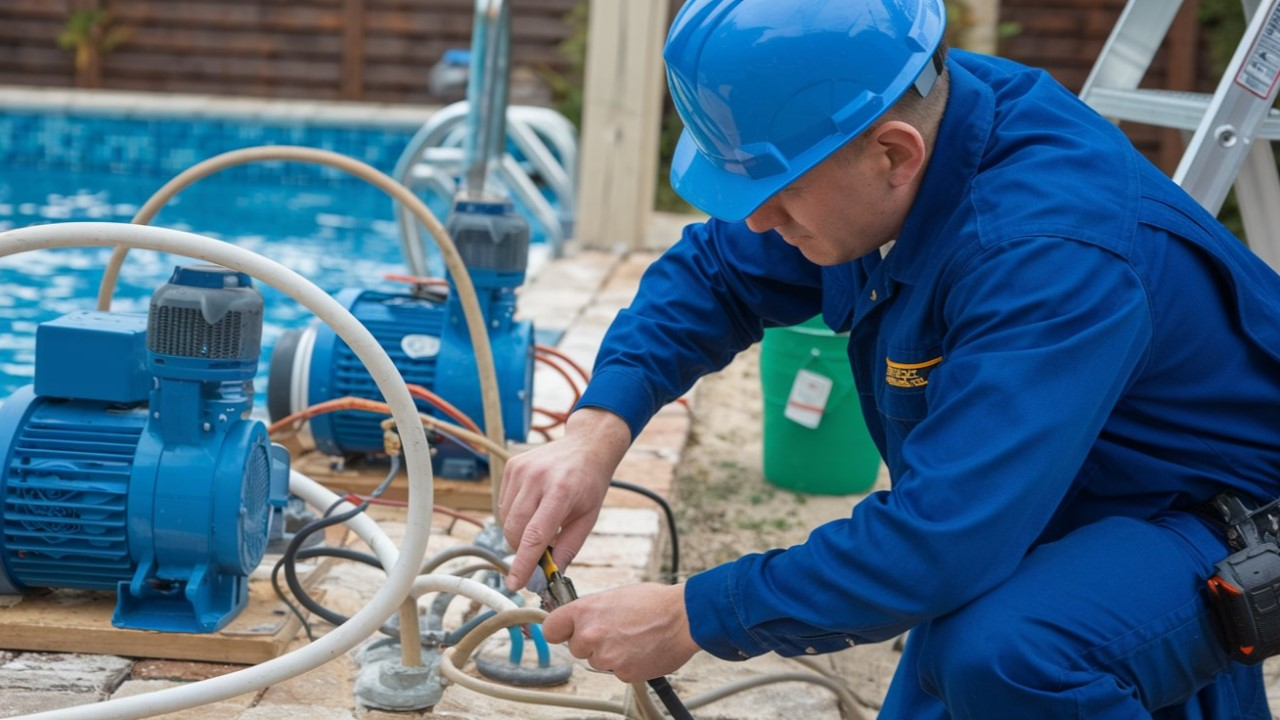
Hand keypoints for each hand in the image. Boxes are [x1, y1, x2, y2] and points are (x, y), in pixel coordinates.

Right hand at [499, 408, 631, 590]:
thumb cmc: (590, 484)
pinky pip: (503, 504)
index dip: (523, 563)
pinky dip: (514, 515)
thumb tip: (550, 575)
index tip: (515, 584)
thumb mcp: (588, 518)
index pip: (535, 535)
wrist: (587, 446)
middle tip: (538, 553)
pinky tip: (533, 507)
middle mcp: (538, 478)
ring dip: (519, 532)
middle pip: (515, 530)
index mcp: (561, 492)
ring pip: (506, 519)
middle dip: (522, 550)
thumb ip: (568, 547)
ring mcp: (522, 470)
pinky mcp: (512, 466)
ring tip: (542, 522)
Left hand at [541, 582, 699, 682]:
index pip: (551, 629)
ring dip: (610, 654)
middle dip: (591, 643)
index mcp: (585, 611)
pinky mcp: (623, 673)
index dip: (559, 631)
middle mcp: (590, 635)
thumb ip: (591, 611)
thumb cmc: (654, 602)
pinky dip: (627, 664)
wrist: (683, 617)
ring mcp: (606, 656)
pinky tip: (641, 649)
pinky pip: (616, 671)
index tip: (565, 632)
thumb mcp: (614, 596)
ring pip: (597, 661)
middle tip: (615, 631)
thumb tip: (578, 621)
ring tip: (632, 638)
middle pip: (576, 648)